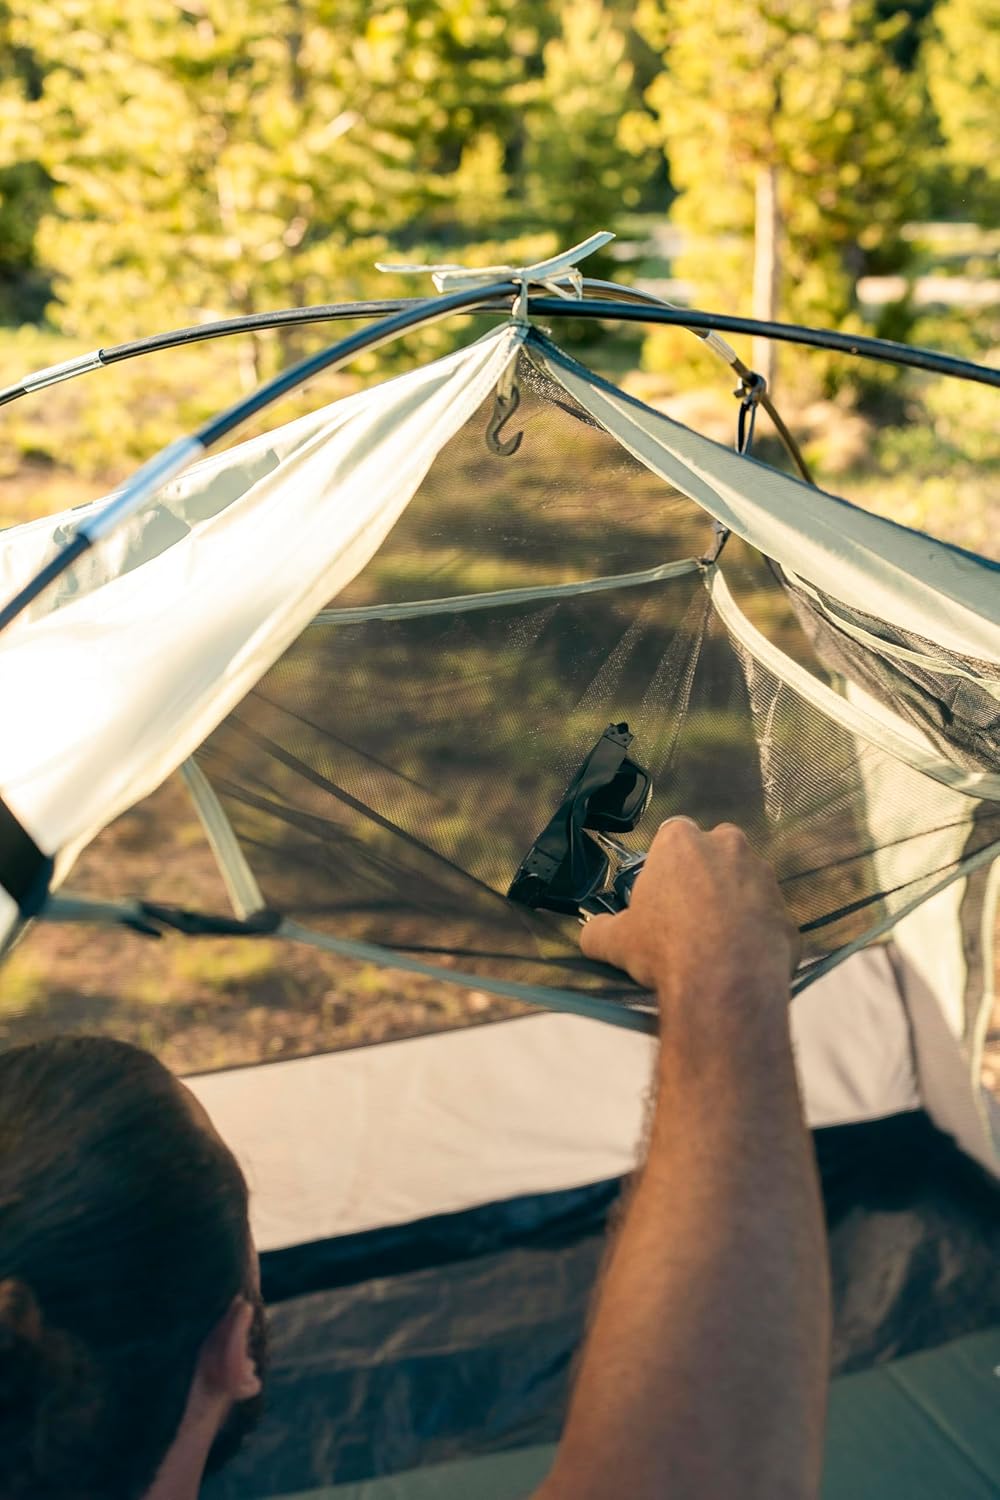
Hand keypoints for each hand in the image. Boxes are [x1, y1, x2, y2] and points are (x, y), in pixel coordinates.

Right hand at [580, 819, 797, 1020]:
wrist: (724, 981)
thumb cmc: (666, 949)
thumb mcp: (615, 941)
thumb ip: (599, 931)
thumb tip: (591, 935)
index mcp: (681, 842)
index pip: (671, 837)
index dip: (665, 866)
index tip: (660, 894)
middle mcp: (728, 847)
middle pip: (713, 852)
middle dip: (703, 877)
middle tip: (686, 916)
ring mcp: (763, 877)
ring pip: (745, 883)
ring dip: (733, 904)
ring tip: (714, 944)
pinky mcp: (786, 912)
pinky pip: (767, 920)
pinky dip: (756, 935)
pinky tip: (738, 962)